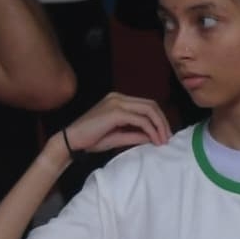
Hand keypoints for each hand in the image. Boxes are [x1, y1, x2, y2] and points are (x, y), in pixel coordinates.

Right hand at [57, 92, 172, 155]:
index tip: (164, 134)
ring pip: (148, 110)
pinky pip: (140, 120)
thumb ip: (135, 134)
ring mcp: (117, 103)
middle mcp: (118, 97)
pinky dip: (151, 130)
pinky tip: (154, 140)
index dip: (159, 119)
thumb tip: (153, 137)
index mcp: (118, 100)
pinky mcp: (116, 112)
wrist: (71, 141)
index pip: (146, 105)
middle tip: (168, 138)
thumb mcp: (118, 136)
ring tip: (164, 140)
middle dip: (163, 121)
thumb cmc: (91, 139)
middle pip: (151, 105)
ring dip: (159, 126)